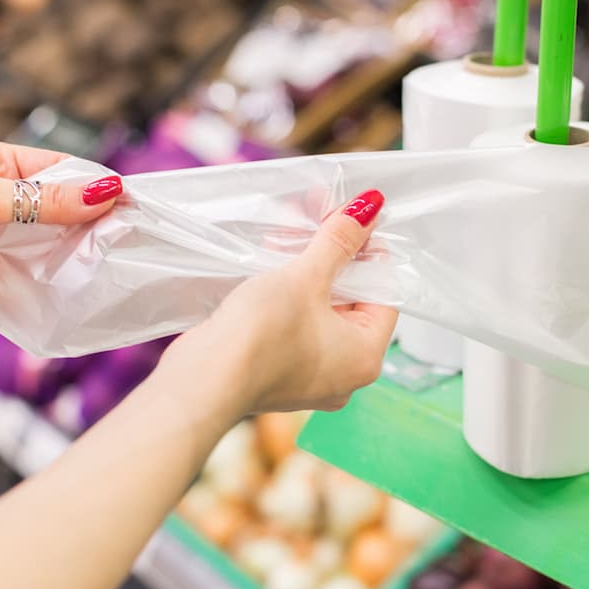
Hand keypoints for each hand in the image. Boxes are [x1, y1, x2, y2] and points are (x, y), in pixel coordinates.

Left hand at [0, 141, 122, 312]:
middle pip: (65, 212)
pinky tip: (78, 290)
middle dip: (93, 225)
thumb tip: (107, 193)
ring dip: (76, 256)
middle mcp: (7, 202)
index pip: (65, 173)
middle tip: (130, 240)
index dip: (97, 187)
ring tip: (111, 266)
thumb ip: (46, 201)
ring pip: (52, 247)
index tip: (132, 204)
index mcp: (4, 166)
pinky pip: (33, 281)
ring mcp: (1, 241)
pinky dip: (53, 286)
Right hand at [158, 189, 396, 414]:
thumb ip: (339, 241)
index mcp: (365, 357)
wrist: (203, 380)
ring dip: (308, 270)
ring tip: (290, 230)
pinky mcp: (278, 372)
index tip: (353, 224)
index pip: (384, 295)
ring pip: (320, 311)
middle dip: (334, 256)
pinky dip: (289, 295)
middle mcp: (344, 374)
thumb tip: (369, 208)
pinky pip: (295, 326)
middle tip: (321, 217)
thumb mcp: (306, 277)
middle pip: (352, 301)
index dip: (371, 255)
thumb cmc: (262, 336)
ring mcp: (309, 377)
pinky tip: (271, 260)